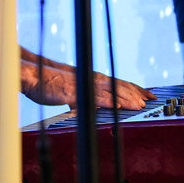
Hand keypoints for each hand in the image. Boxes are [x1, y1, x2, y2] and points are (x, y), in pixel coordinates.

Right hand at [20, 60, 154, 109]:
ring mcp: (83, 85)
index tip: (149, 95)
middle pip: (118, 85)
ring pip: (109, 91)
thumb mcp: (70, 91)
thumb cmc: (48, 83)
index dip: (135, 89)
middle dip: (136, 93)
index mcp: (91, 78)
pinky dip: (106, 102)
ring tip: (139, 105)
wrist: (32, 74)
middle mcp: (90, 79)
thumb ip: (82, 98)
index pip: (118, 83)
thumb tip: (88, 108)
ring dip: (126, 98)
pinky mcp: (73, 93)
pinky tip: (116, 107)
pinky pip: (92, 98)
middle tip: (151, 101)